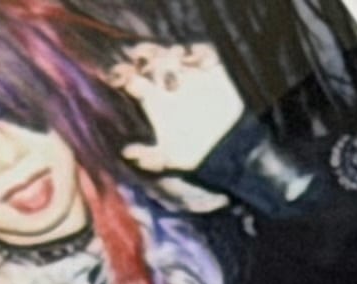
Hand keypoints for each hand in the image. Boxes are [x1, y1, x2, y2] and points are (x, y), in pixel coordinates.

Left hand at [112, 40, 247, 177]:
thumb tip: (127, 154)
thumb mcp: (172, 158)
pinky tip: (199, 64)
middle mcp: (169, 84)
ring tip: (176, 64)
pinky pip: (203, 52)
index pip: (132, 78)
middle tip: (147, 62)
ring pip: (173, 52)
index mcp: (154, 99)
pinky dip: (200, 54)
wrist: (233, 149)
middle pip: (149, 59)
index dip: (123, 74)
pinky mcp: (213, 71)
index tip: (124, 78)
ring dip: (171, 54)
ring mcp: (190, 76)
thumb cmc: (199, 154)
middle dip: (145, 56)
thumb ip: (150, 157)